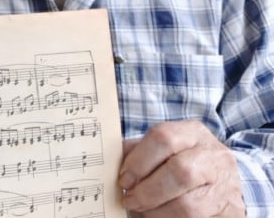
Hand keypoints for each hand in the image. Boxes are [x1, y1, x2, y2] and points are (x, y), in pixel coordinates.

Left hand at [119, 120, 244, 216]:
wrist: (222, 181)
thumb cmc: (181, 160)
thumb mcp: (163, 148)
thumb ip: (139, 151)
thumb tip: (110, 162)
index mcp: (193, 133)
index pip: (165, 138)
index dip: (139, 160)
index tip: (123, 178)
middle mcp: (215, 156)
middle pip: (179, 172)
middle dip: (147, 191)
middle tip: (130, 199)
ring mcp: (226, 185)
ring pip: (189, 205)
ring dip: (158, 212)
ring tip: (143, 210)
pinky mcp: (231, 211)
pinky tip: (160, 217)